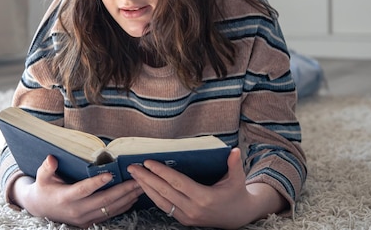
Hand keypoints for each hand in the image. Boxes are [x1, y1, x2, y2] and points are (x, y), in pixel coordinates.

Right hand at [12, 155, 143, 227]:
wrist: (41, 209)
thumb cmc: (44, 188)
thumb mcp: (42, 177)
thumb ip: (47, 168)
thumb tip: (51, 159)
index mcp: (65, 197)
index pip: (83, 190)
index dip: (96, 183)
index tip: (110, 174)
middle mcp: (77, 210)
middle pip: (104, 201)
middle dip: (123, 190)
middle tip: (138, 179)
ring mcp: (84, 218)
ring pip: (110, 209)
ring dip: (127, 198)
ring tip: (141, 186)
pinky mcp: (90, 222)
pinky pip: (110, 215)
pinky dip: (123, 206)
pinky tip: (133, 197)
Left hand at [126, 148, 286, 228]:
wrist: (238, 217)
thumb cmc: (236, 194)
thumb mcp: (238, 179)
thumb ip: (235, 164)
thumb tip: (235, 150)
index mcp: (204, 197)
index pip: (177, 182)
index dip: (161, 172)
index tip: (148, 162)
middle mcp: (193, 208)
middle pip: (164, 192)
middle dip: (146, 178)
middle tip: (132, 167)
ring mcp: (187, 216)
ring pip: (161, 201)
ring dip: (145, 188)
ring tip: (134, 175)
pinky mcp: (184, 220)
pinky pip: (164, 207)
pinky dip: (153, 196)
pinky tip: (145, 187)